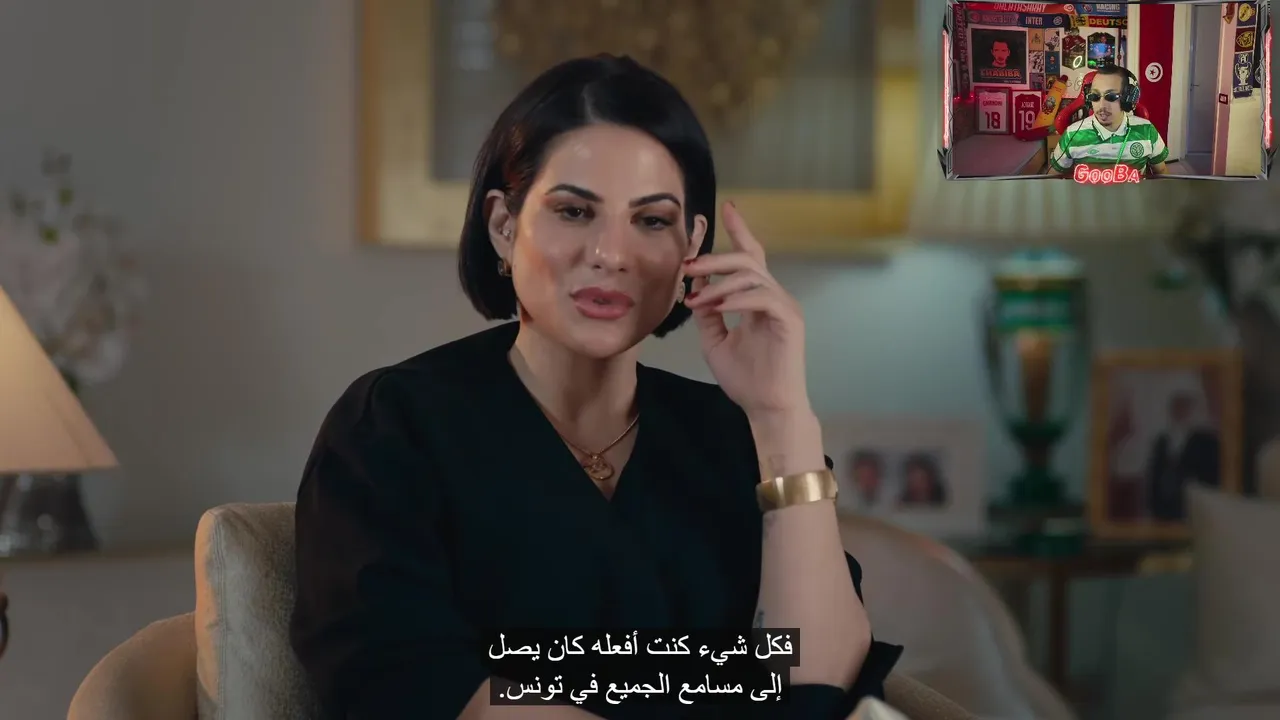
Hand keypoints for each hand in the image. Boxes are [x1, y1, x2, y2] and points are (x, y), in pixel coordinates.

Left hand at [683, 202, 809, 418]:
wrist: (767, 408)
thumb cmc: (746, 379)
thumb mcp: (715, 340)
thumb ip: (708, 311)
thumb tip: (696, 286)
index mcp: (758, 299)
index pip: (751, 256)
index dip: (740, 231)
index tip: (726, 208)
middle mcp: (774, 296)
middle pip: (748, 259)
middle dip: (716, 257)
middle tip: (689, 265)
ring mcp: (784, 306)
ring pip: (753, 274)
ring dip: (720, 282)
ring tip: (697, 297)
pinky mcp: (789, 320)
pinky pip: (763, 297)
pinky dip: (737, 299)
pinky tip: (718, 307)